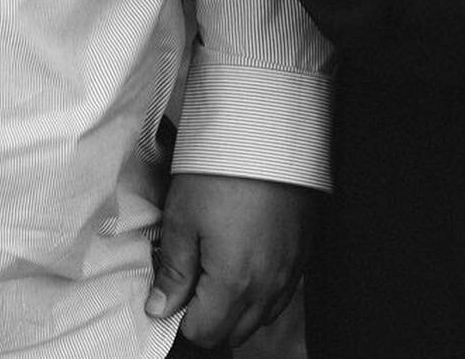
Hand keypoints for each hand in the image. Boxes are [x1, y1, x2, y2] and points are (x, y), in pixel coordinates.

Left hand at [146, 173, 316, 349]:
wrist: (269, 131)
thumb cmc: (221, 169)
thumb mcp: (182, 216)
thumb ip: (174, 270)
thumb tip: (161, 307)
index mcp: (235, 283)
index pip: (204, 333)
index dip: (180, 315)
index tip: (172, 286)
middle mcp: (269, 286)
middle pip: (235, 331)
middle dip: (208, 316)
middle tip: (190, 274)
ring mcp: (291, 271)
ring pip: (261, 316)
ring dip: (236, 306)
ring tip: (216, 263)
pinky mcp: (303, 252)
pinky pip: (281, 292)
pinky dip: (261, 288)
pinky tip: (245, 256)